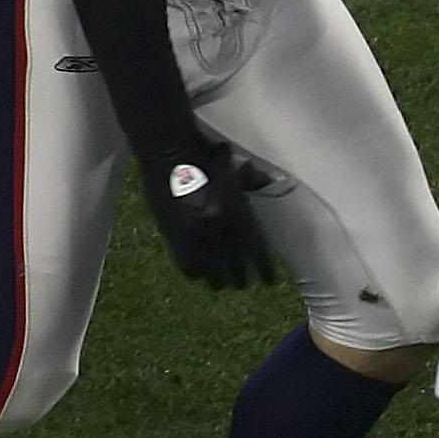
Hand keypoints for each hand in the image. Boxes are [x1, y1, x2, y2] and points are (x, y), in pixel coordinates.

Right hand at [143, 138, 284, 288]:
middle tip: (242, 283)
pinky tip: (197, 275)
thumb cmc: (204, 158)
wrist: (169, 152)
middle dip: (241, 278)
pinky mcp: (173, 238)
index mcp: (241, 217)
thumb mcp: (235, 172)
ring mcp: (197, 237)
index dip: (265, 272)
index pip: (259, 256)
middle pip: (237, 268)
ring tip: (220, 285)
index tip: (268, 281)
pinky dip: (194, 272)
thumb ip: (252, 182)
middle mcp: (222, 232)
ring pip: (213, 273)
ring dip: (218, 281)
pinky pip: (188, 266)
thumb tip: (270, 180)